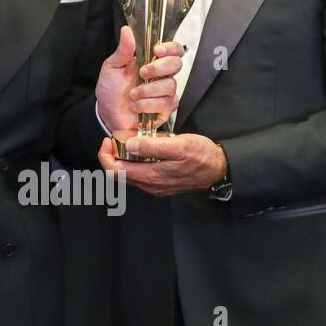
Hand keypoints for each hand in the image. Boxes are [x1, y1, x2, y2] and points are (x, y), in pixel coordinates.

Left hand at [95, 25, 183, 134]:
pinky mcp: (164, 108)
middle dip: (159, 68)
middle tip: (142, 73)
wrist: (107, 113)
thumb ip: (123, 50)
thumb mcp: (112, 66)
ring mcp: (164, 92)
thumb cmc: (111, 90)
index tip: (157, 51)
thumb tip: (127, 31)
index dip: (170, 48)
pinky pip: (166, 103)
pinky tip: (137, 105)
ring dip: (148, 90)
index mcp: (151, 61)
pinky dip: (148, 105)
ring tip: (133, 94)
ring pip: (170, 85)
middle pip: (176, 64)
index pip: (173, 50)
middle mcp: (161, 75)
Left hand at [98, 131, 226, 196]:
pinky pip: (141, 174)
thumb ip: (153, 146)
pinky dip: (135, 162)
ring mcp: (155, 186)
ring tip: (129, 141)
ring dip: (124, 159)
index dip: (106, 155)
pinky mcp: (161, 184)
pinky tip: (144, 150)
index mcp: (151, 176)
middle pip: (119, 174)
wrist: (219, 170)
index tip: (109, 140)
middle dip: (113, 156)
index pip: (115, 171)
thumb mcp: (179, 145)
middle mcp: (150, 185)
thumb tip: (130, 144)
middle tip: (117, 139)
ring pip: (129, 174)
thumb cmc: (202, 157)